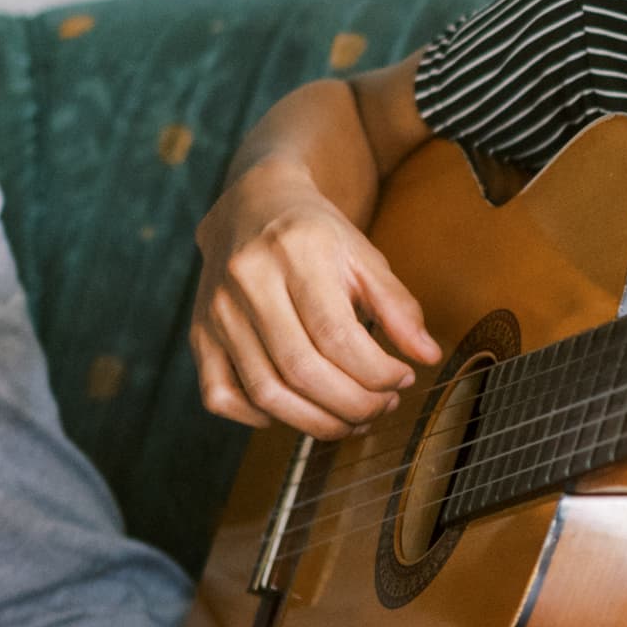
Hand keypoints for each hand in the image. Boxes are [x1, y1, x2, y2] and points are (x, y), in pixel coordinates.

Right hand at [190, 172, 442, 438]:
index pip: (336, 334)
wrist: (253, 205)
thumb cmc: (316, 235)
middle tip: (382, 407)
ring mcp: (217, 310)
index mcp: (294, 250)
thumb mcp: (364, 255)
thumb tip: (427, 355)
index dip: (375, 372)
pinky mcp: (199, 333)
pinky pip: (220, 395)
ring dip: (316, 421)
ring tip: (353, 419)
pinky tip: (296, 410)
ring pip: (265, 392)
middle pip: (300, 369)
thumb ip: (397, 306)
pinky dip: (259, 418)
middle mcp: (247, 279)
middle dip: (351, 404)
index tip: (403, 380)